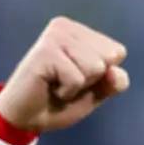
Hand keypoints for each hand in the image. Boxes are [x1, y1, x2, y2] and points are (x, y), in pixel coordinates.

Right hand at [0, 17, 128, 132]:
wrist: (26, 117)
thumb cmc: (59, 102)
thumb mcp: (96, 93)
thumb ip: (113, 82)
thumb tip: (115, 72)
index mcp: (81, 32)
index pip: (118, 52)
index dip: (104, 76)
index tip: (78, 79)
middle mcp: (67, 27)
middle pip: (109, 57)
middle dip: (92, 79)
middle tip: (65, 82)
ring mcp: (55, 36)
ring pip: (96, 67)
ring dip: (78, 86)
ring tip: (57, 83)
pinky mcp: (46, 51)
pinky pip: (77, 78)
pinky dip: (67, 91)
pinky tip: (49, 86)